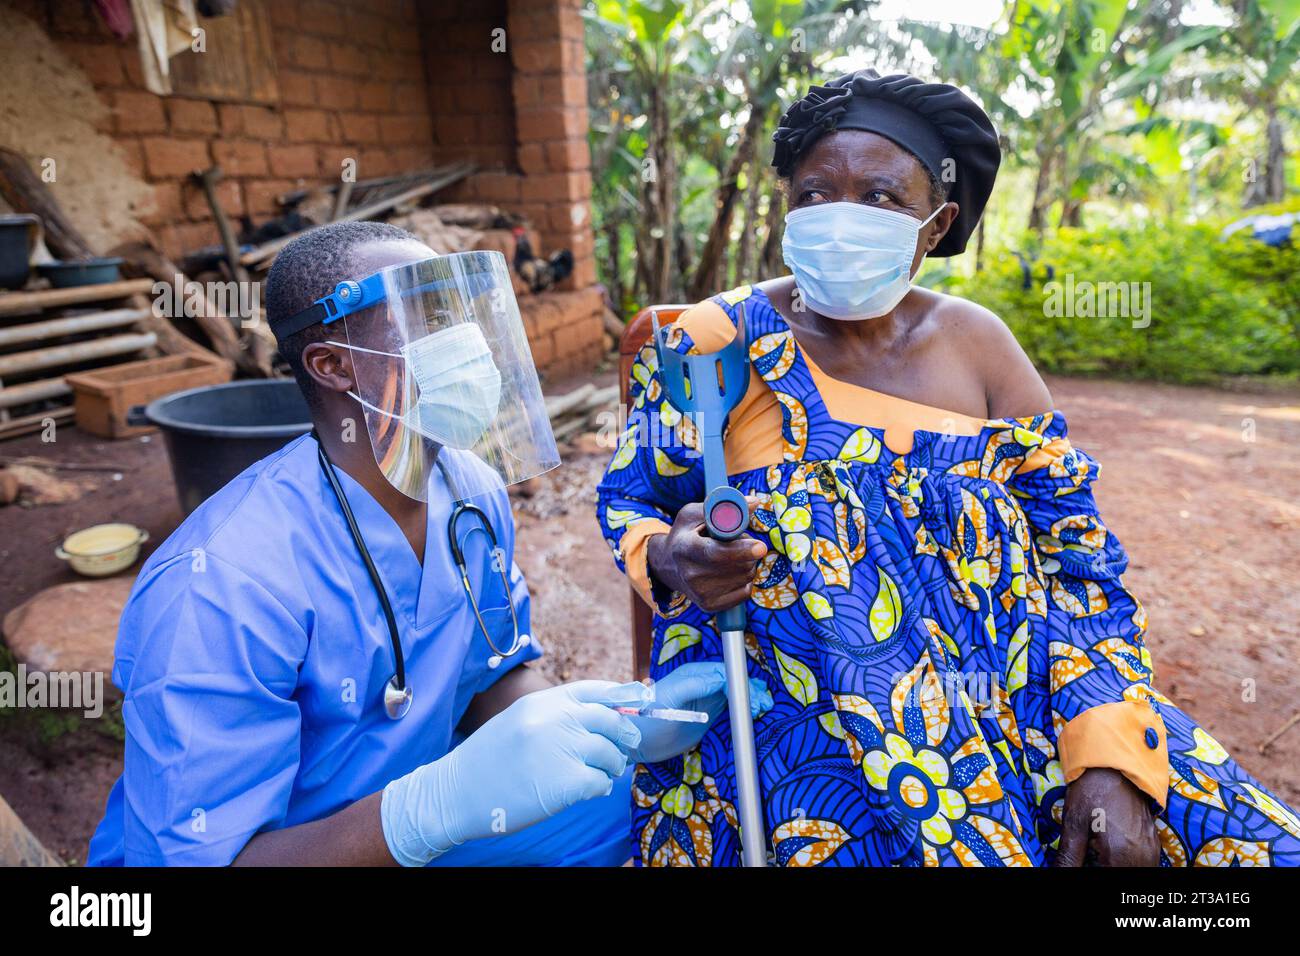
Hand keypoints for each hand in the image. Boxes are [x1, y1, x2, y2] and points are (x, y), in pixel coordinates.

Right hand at [380, 680, 648, 865]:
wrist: (455, 792)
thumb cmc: (487, 760)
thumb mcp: (518, 720)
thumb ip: (555, 714)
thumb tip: (601, 715)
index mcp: (541, 702)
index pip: (594, 690)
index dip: (621, 696)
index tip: (638, 702)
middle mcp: (554, 720)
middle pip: (609, 720)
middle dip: (624, 734)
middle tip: (624, 748)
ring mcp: (561, 750)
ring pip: (611, 753)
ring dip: (612, 766)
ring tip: (601, 774)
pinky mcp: (565, 783)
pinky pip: (600, 782)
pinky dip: (600, 787)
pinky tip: (589, 790)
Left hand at [627, 661, 773, 762]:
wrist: (635, 740)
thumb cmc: (648, 716)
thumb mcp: (671, 697)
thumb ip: (695, 685)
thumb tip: (722, 678)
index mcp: (694, 674)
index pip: (725, 674)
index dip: (740, 685)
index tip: (752, 700)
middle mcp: (702, 684)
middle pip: (734, 682)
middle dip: (750, 691)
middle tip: (764, 705)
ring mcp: (706, 700)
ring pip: (735, 694)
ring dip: (750, 699)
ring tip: (766, 707)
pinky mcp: (707, 715)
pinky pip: (730, 707)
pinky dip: (743, 709)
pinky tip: (754, 713)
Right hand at [647, 498, 767, 612]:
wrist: (668, 566)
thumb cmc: (686, 533)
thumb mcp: (694, 514)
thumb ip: (723, 507)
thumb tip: (754, 502)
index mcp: (684, 548)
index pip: (716, 553)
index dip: (740, 550)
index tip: (760, 547)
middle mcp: (690, 575)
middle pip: (737, 566)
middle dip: (747, 549)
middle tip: (737, 540)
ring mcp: (699, 594)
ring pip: (745, 576)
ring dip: (748, 563)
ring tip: (730, 555)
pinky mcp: (709, 606)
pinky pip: (745, 591)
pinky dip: (744, 579)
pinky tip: (730, 572)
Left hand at [1053, 767, 1158, 866]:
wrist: (1118, 764)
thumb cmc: (1092, 789)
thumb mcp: (1074, 823)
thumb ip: (1069, 856)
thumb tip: (1059, 872)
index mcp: (1120, 855)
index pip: (1103, 878)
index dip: (1085, 870)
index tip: (1078, 859)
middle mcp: (1142, 858)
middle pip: (1118, 876)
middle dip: (1101, 867)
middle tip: (1087, 853)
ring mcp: (1151, 851)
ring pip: (1133, 872)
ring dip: (1113, 866)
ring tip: (1096, 850)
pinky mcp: (1154, 845)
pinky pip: (1141, 864)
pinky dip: (1124, 862)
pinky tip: (1109, 849)